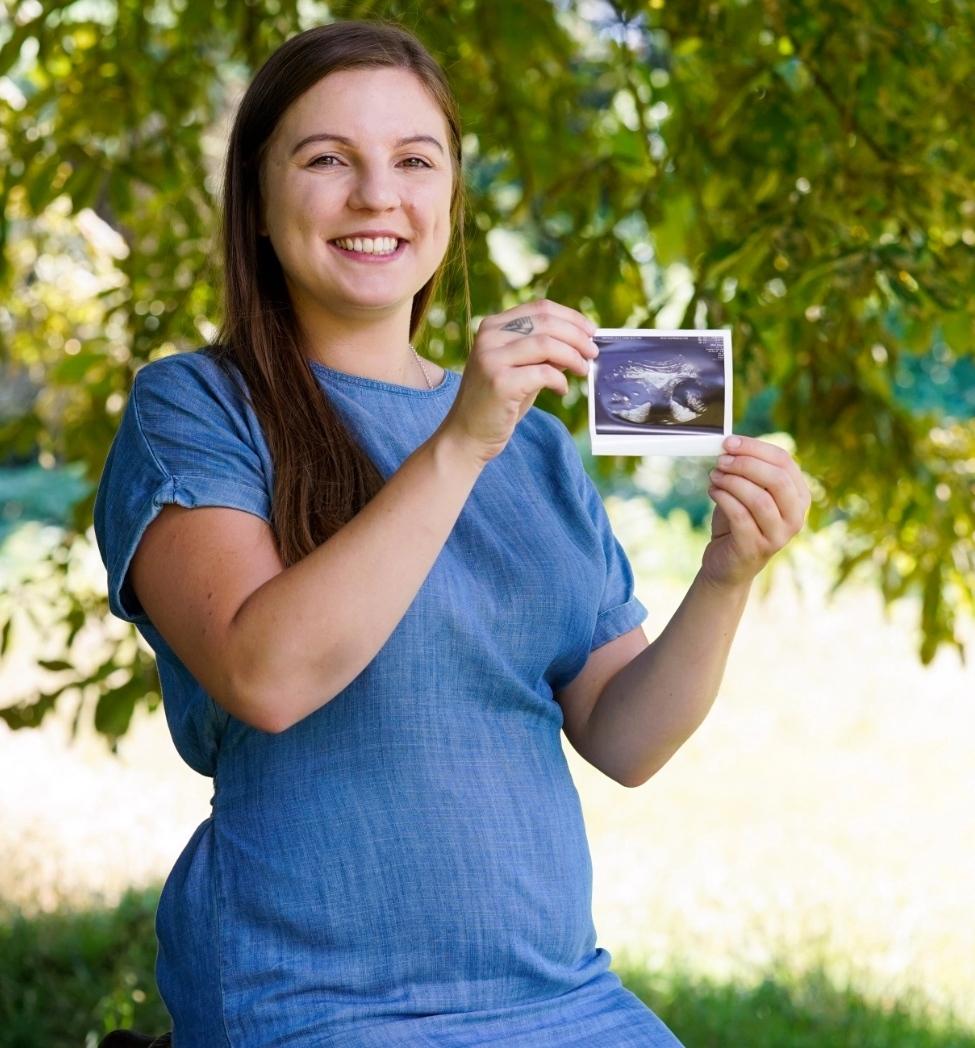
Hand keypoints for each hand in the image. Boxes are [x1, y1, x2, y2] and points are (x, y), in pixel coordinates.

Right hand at [438, 298, 597, 463]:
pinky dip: (560, 380)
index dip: (571, 317)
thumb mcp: (520, 369)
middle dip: (577, 337)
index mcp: (493, 327)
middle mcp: (489, 337)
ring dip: (573, 356)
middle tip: (593, 352)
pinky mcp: (499, 382)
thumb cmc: (497, 403)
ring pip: (547, 344)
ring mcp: (491, 358)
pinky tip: (561, 390)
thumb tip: (580, 341)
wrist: (467, 435)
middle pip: (547, 322)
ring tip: (583, 370)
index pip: (540, 308)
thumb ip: (544, 353)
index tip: (591, 331)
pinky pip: (544, 372)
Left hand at [701, 435, 810, 589]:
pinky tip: (712, 491)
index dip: (755, 448)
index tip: (729, 442)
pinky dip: (723, 498)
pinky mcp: (756, 548)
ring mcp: (778, 535)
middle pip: (777, 479)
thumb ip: (749, 471)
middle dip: (745, 464)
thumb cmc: (738, 523)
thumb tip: (732, 444)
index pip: (784, 462)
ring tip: (714, 476)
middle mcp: (795, 517)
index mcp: (799, 497)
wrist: (728, 564)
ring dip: (732, 481)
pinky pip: (740, 516)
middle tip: (721, 460)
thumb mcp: (749, 493)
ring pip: (759, 499)